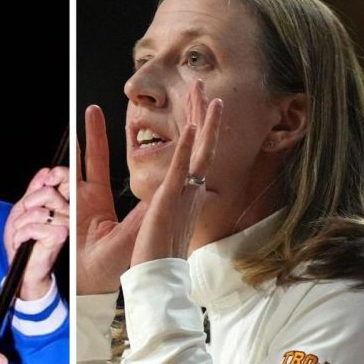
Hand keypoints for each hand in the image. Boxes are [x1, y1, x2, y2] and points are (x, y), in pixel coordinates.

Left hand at [4, 166, 68, 299]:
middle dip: (27, 205)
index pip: (67, 179)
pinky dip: (20, 235)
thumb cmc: (25, 242)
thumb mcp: (23, 210)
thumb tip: (44, 172)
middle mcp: (68, 212)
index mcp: (61, 203)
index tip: (45, 180)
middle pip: (48, 192)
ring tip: (23, 235)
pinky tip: (23, 242)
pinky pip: (33, 226)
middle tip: (24, 220)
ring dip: (21, 225)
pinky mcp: (60, 237)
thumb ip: (33, 191)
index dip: (56, 174)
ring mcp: (66, 224)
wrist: (24, 268)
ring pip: (36, 212)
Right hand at [76, 104, 148, 294]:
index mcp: (122, 203)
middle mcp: (101, 198)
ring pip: (87, 161)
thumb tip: (172, 185)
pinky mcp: (71, 205)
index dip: (132, 150)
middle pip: (104, 157)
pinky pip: (70, 176)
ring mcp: (85, 200)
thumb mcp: (139, 231)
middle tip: (101, 110)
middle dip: (102, 133)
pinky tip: (71, 139)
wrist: (88, 284)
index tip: (139, 131)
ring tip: (90, 112)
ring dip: (89, 137)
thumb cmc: (116, 265)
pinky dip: (70, 158)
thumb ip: (151, 206)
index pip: (131, 170)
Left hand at [132, 80, 221, 264]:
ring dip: (203, 121)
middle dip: (203, 114)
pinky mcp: (170, 200)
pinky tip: (193, 127)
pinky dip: (187, 147)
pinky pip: (180, 169)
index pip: (195, 154)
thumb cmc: (156, 255)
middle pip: (202, 145)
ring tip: (208, 95)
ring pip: (199, 151)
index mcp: (187, 194)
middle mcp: (191, 191)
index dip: (200, 128)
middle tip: (206, 86)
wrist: (156, 276)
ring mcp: (184, 194)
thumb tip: (175, 196)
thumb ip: (170, 205)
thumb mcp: (163, 221)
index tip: (202, 106)